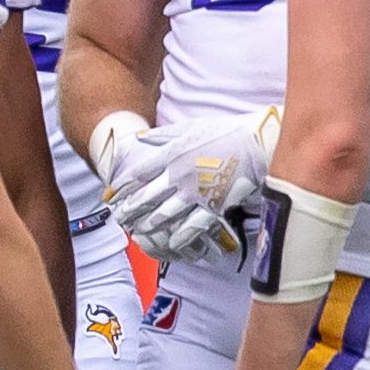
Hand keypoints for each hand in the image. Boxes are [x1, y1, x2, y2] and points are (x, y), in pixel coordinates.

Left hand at [105, 109, 275, 263]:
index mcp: (172, 153)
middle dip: (129, 209)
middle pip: (145, 197)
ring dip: (148, 225)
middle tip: (118, 218)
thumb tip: (138, 138)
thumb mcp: (190, 127)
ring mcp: (196, 192)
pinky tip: (170, 242)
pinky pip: (191, 226)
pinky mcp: (213, 206)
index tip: (110, 193)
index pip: (138, 173)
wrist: (258, 142)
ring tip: (138, 231)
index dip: (121, 186)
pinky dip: (178, 236)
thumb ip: (163, 136)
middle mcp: (180, 174)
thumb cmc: (226, 131)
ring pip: (163, 214)